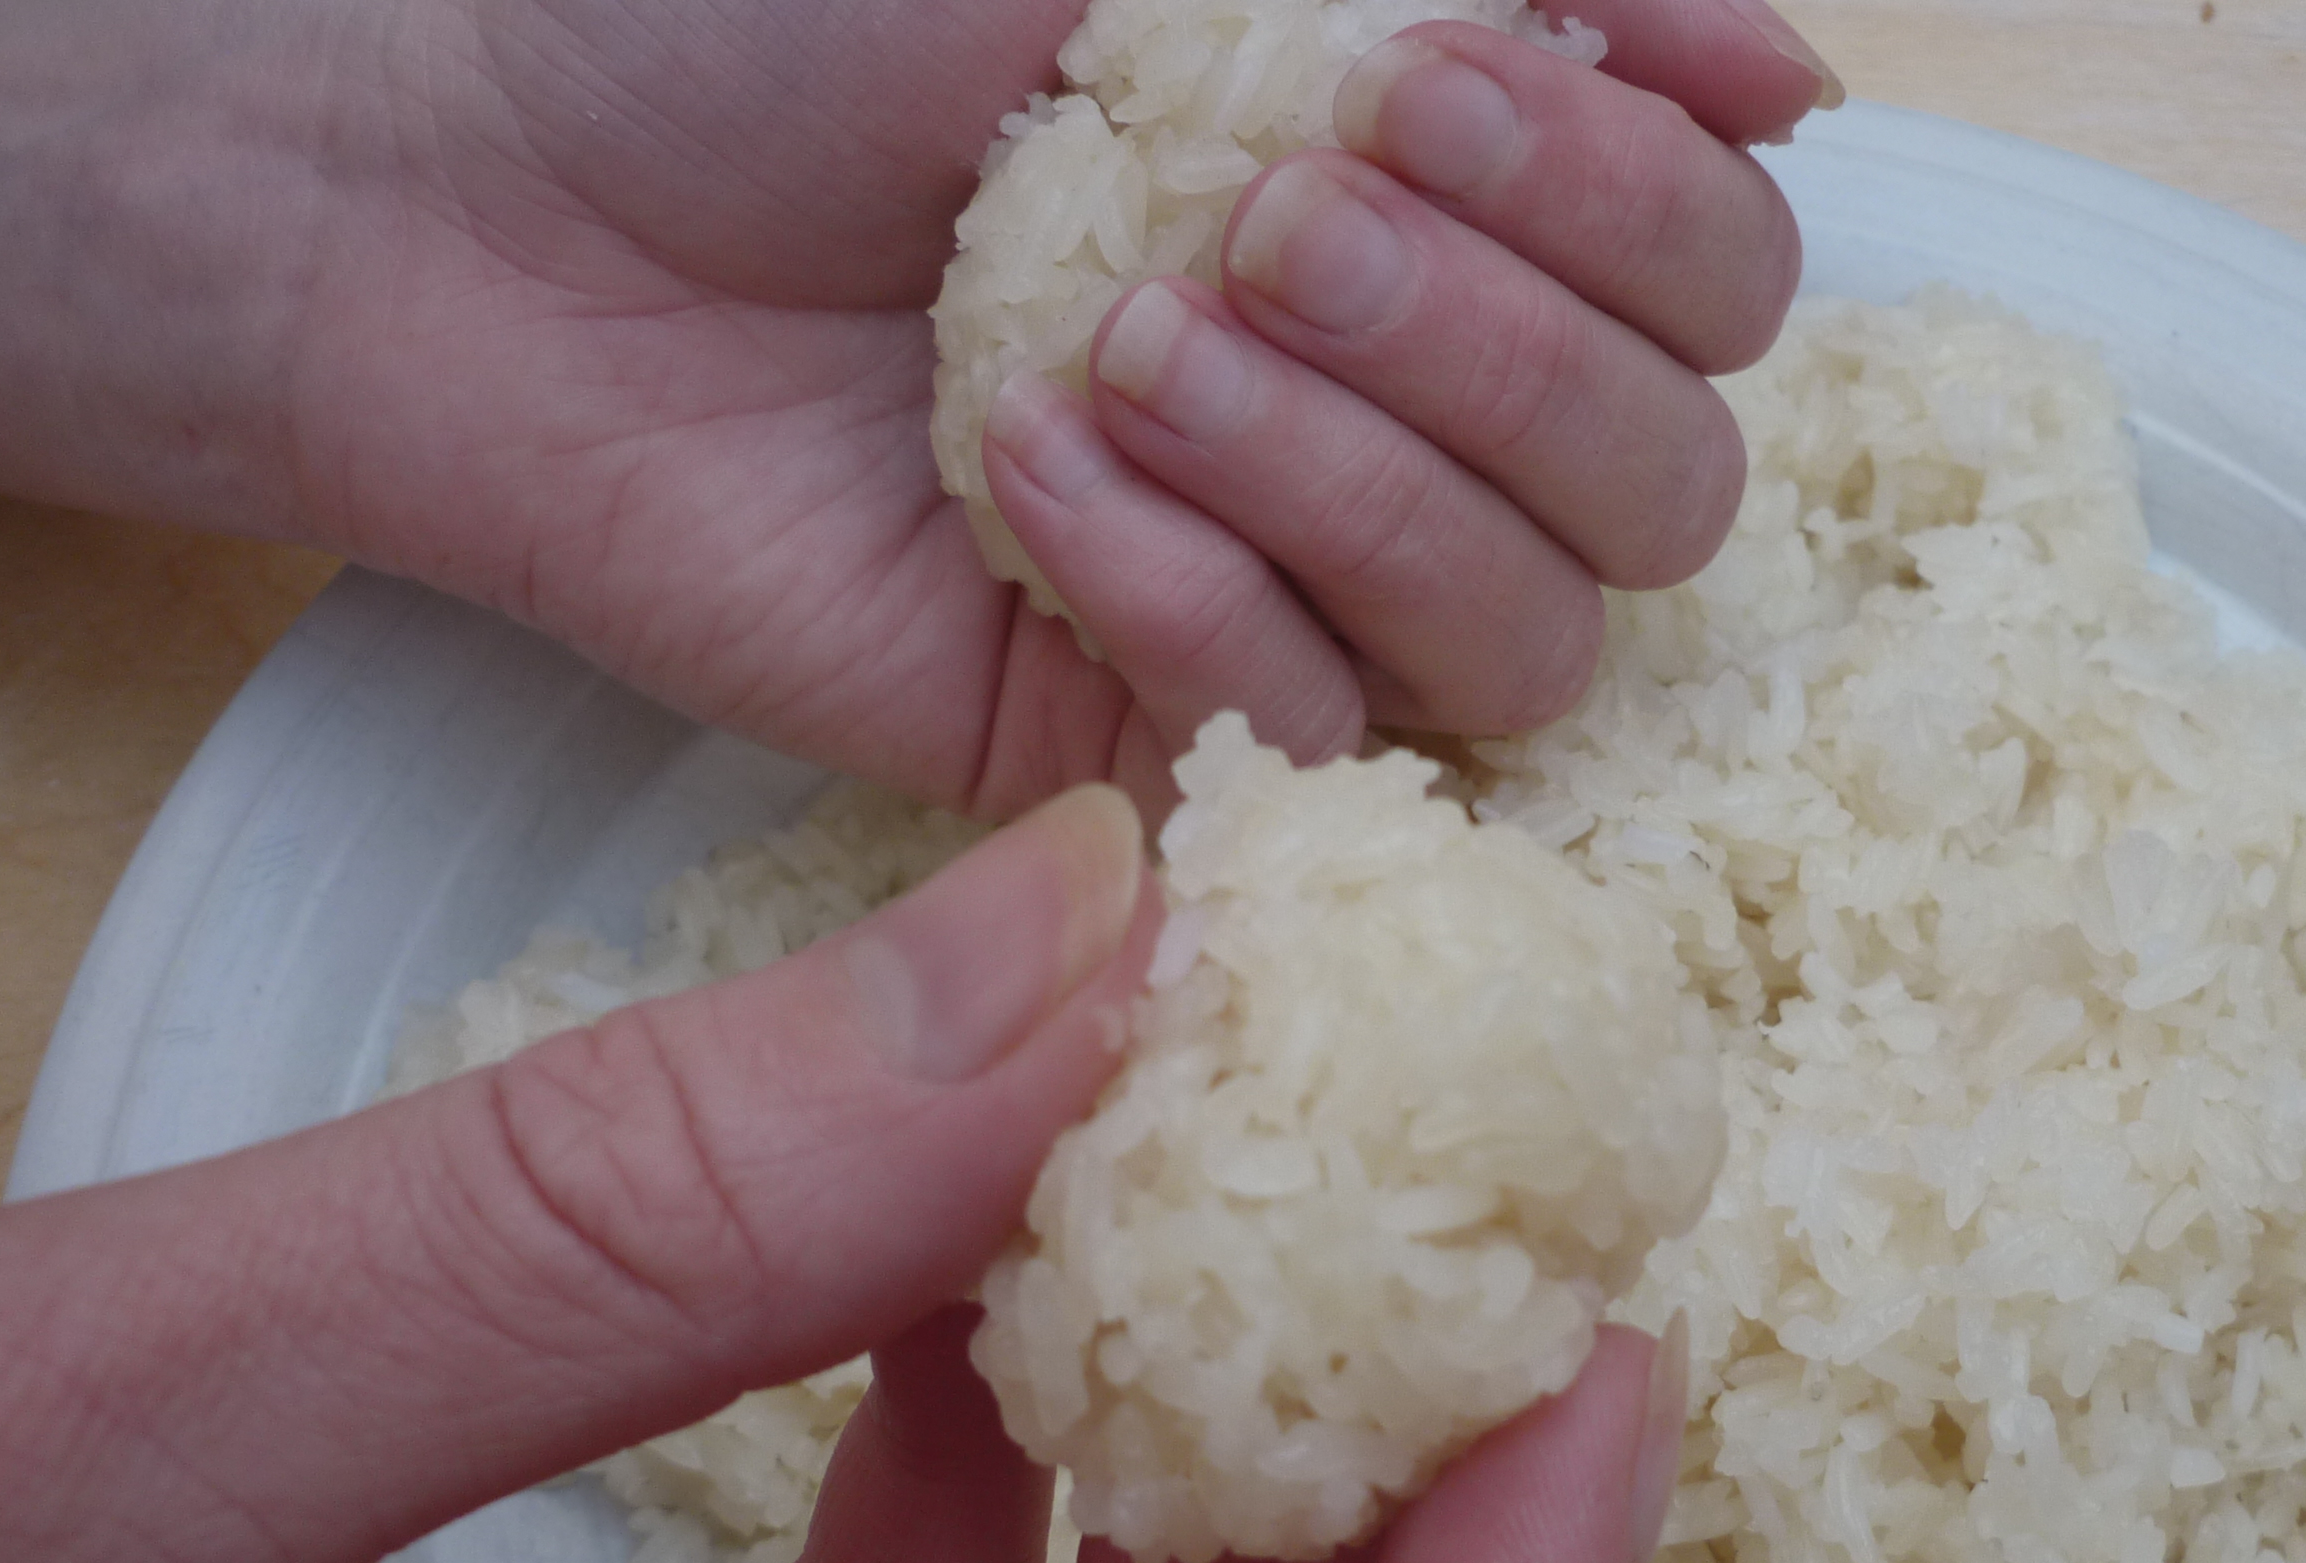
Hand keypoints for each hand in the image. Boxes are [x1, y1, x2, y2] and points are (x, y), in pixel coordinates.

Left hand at [0, 0, 1822, 809]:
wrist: (517, 216)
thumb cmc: (795, 35)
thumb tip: (1788, 70)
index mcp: (1448, 228)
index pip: (1720, 278)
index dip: (1633, 196)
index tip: (1429, 80)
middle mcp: (1413, 430)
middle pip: (1670, 484)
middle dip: (1499, 338)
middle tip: (1276, 217)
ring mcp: (1299, 607)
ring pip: (1532, 640)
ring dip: (1359, 475)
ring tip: (1135, 347)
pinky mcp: (1158, 748)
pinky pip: (1317, 738)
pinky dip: (1195, 591)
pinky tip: (1028, 473)